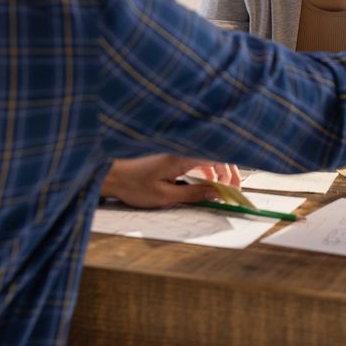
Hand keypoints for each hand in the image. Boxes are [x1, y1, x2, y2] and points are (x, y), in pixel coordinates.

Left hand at [101, 153, 240, 208]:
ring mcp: (177, 151)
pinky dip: (206, 171)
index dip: (230, 173)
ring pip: (208, 157)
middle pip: (216, 155)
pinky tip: (206, 183)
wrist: (111, 175)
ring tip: (221, 190)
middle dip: (228, 173)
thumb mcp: (165, 196)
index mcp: (182, 156)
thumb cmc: (133, 185)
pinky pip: (197, 159)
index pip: (217, 158)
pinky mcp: (173, 156)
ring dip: (218, 172)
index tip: (235, 188)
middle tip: (232, 191)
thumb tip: (217, 193)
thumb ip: (194, 193)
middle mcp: (182, 150)